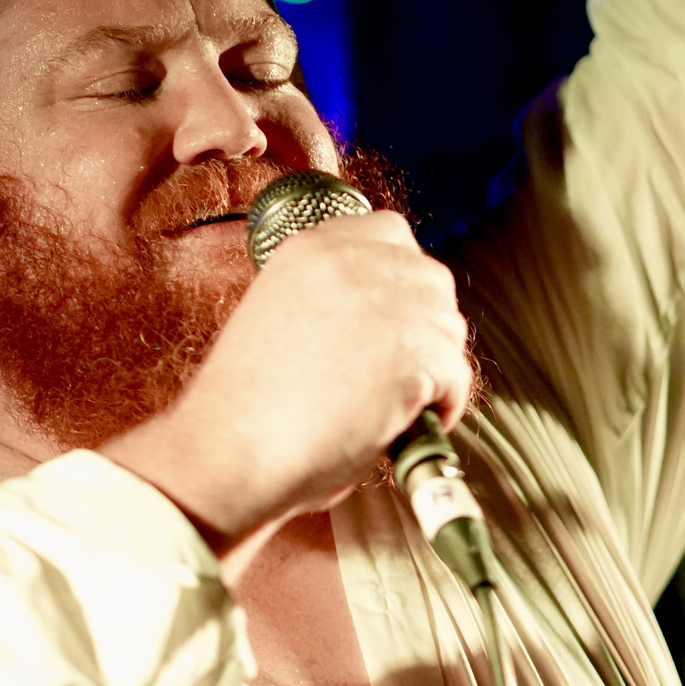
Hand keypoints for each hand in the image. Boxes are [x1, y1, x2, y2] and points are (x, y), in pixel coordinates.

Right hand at [103, 211, 471, 568]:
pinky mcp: (414, 350)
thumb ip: (331, 301)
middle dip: (425, 325)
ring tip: (396, 405)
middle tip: (399, 370)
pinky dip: (443, 406)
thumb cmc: (244, 410)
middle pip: (430, 278)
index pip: (390, 233)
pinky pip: (457, 376)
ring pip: (449, 327)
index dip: (401, 279)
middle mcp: (351, 261)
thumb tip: (387, 322)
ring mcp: (386, 302)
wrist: (228, 451)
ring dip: (435, 368)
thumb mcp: (277, 317)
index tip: (395, 318)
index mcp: (310, 248)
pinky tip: (404, 427)